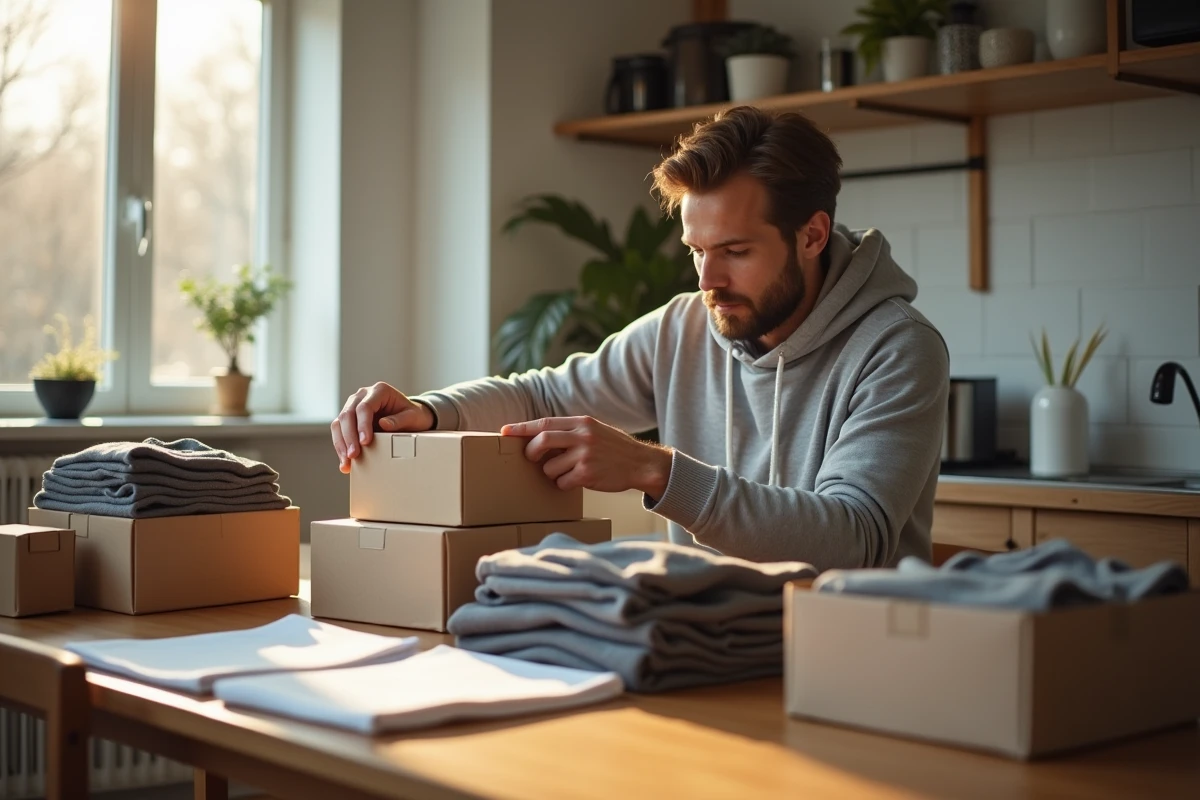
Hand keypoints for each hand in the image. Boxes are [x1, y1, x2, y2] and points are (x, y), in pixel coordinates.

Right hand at [331, 382, 434, 473]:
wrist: (410, 417)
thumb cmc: (413, 416)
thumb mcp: (414, 417)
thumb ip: (401, 420)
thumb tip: (383, 424)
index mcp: (379, 391)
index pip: (365, 407)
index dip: (362, 425)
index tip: (365, 442)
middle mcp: (363, 395)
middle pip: (348, 414)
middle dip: (349, 436)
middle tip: (353, 455)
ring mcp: (353, 406)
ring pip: (339, 423)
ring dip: (341, 444)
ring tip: (347, 462)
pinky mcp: (349, 419)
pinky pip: (339, 432)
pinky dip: (341, 447)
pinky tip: (345, 461)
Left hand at [501, 416, 672, 499]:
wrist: (641, 463)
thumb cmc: (614, 448)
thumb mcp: (595, 430)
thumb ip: (571, 431)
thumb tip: (539, 437)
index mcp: (582, 422)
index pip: (544, 423)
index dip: (522, 428)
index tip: (505, 431)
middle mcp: (582, 436)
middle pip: (542, 440)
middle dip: (530, 451)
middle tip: (530, 458)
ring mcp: (585, 455)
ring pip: (550, 467)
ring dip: (551, 473)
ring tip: (567, 472)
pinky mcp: (588, 474)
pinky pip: (562, 482)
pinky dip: (564, 484)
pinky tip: (577, 481)